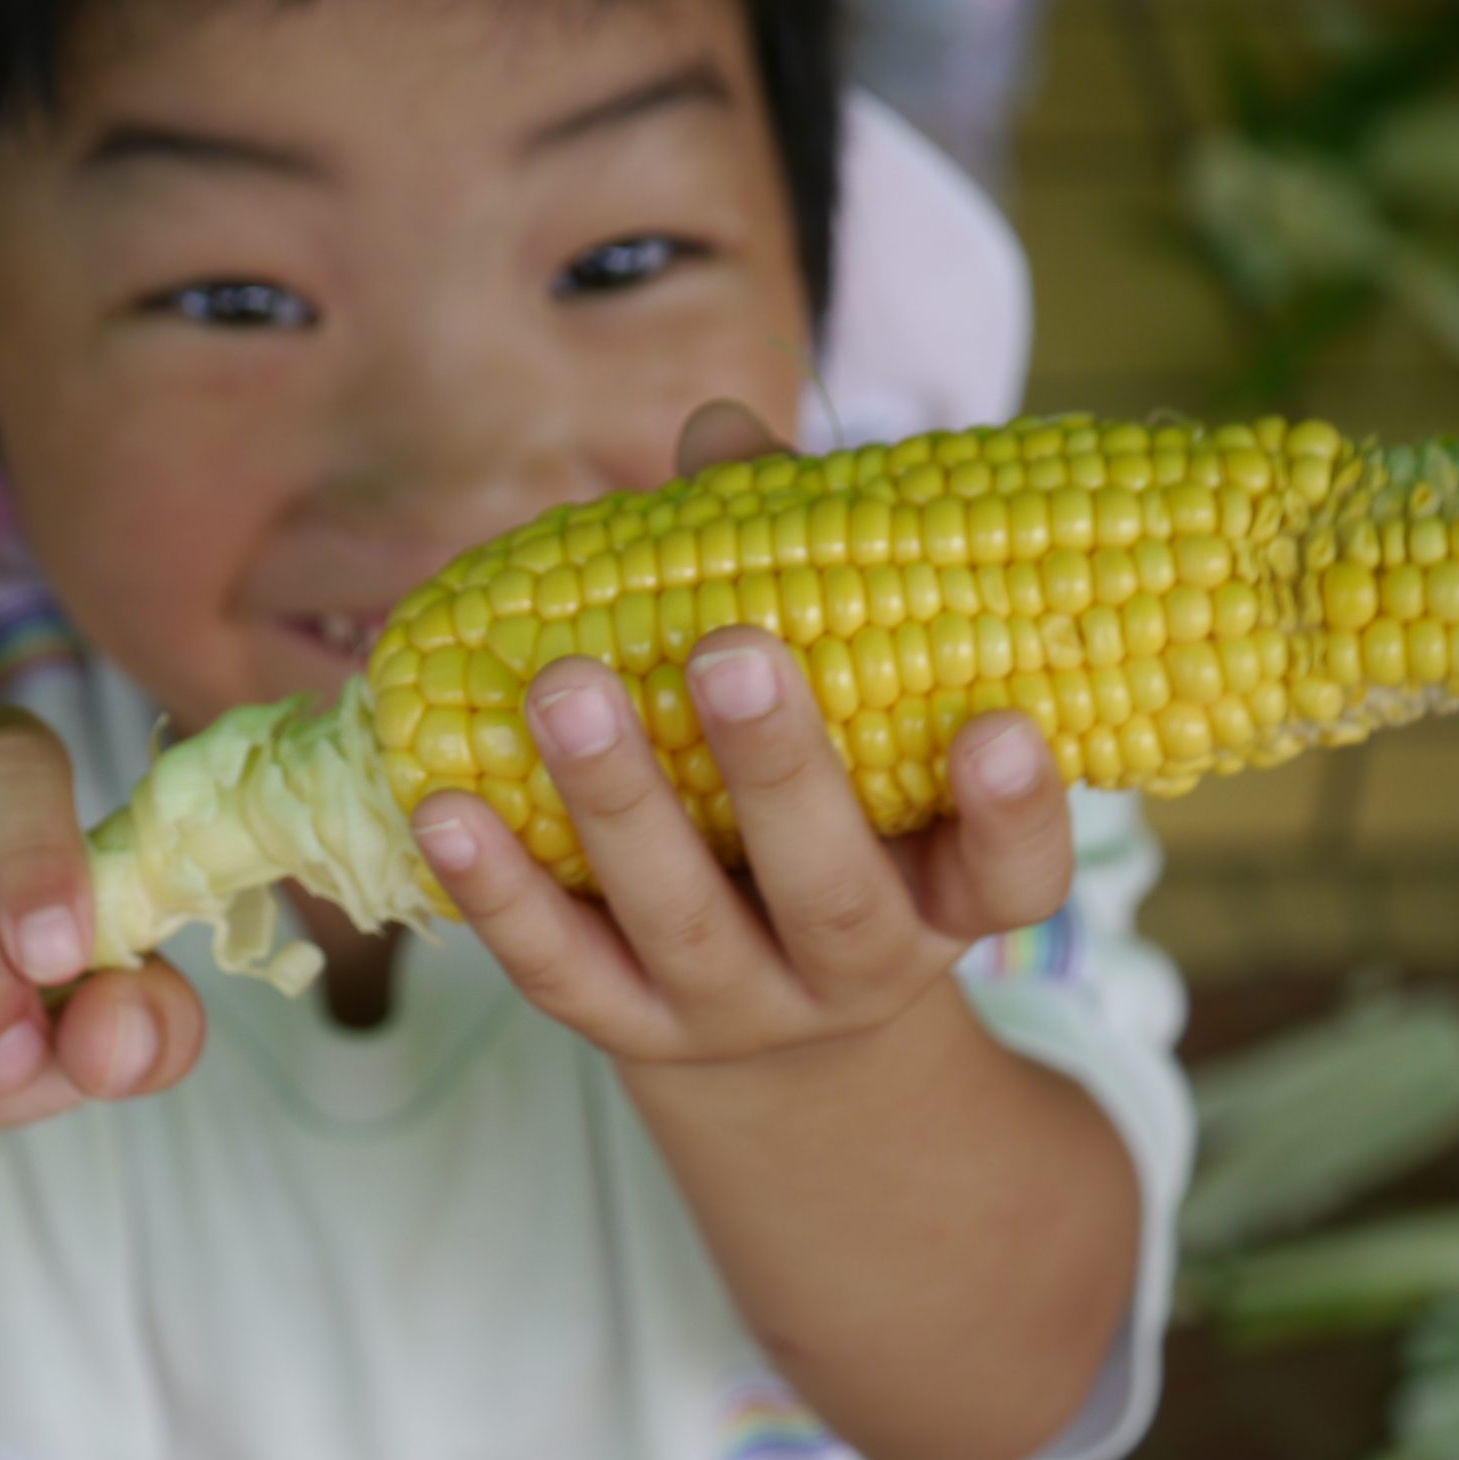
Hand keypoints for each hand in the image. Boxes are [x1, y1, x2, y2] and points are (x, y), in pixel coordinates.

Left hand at [407, 401, 1076, 1071]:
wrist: (754, 1010)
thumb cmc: (805, 805)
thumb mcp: (834, 713)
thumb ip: (790, 574)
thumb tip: (717, 429)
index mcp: (944, 889)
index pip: (1013, 877)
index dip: (1015, 813)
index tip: (998, 725)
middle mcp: (856, 966)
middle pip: (832, 894)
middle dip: (779, 770)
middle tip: (731, 648)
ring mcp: (737, 1012)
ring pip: (683, 925)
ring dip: (619, 806)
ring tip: (563, 688)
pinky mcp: (625, 1030)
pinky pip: (558, 969)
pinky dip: (498, 892)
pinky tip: (445, 807)